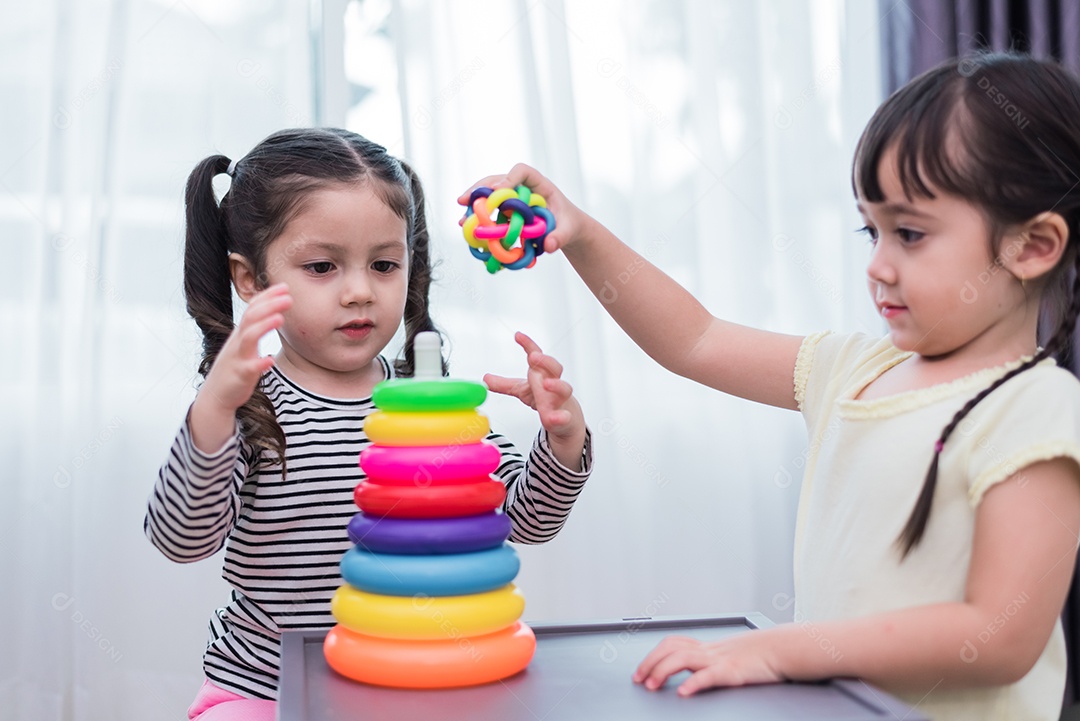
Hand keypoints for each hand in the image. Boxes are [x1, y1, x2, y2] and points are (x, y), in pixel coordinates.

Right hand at [189, 283, 291, 452]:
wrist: (216, 395)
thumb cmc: (235, 367)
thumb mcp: (244, 344)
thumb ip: (255, 328)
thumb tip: (273, 311)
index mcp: (240, 333)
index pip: (253, 309)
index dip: (267, 297)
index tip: (284, 287)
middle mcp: (237, 342)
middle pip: (251, 318)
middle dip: (269, 306)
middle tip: (288, 297)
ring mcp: (237, 358)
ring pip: (248, 339)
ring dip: (264, 327)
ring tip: (280, 319)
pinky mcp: (239, 376)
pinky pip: (249, 369)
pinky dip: (259, 363)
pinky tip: (270, 360)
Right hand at [457, 163, 590, 253]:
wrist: (566, 229)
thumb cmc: (569, 225)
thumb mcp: (569, 231)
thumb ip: (560, 237)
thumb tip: (550, 246)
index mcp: (540, 184)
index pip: (522, 171)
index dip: (509, 178)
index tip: (498, 190)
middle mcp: (522, 187)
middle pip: (497, 180)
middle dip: (479, 189)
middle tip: (464, 200)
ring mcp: (511, 198)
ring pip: (489, 195)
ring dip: (473, 205)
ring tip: (462, 220)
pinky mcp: (505, 210)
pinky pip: (489, 211)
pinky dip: (478, 218)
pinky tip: (467, 227)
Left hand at [483, 332, 585, 469]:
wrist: (565, 419)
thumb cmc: (545, 399)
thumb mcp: (522, 391)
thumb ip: (504, 385)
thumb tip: (485, 378)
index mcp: (543, 374)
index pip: (537, 355)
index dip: (528, 344)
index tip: (517, 335)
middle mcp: (554, 383)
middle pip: (555, 367)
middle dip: (545, 361)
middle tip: (533, 357)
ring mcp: (561, 400)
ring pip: (564, 388)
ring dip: (556, 385)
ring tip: (545, 384)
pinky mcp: (564, 417)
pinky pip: (565, 416)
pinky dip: (561, 417)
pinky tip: (555, 418)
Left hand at [633, 631, 786, 696]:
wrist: (783, 649)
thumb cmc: (759, 655)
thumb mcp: (729, 656)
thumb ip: (711, 662)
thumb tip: (693, 674)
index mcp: (707, 647)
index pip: (672, 643)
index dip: (653, 655)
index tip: (640, 670)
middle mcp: (709, 650)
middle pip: (670, 649)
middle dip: (650, 663)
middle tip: (639, 679)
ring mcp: (720, 659)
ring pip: (683, 658)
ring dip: (663, 671)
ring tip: (652, 685)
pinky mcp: (732, 671)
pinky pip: (709, 675)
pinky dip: (693, 683)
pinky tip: (684, 692)